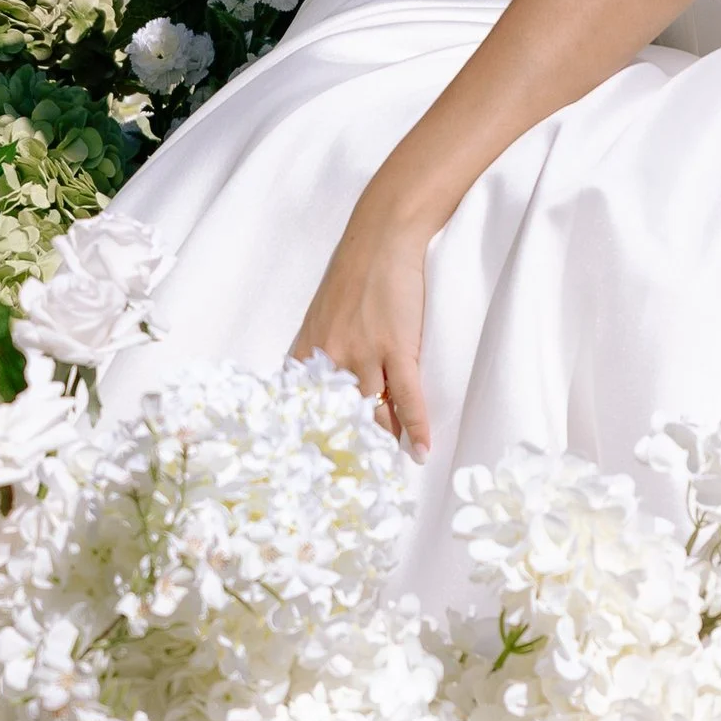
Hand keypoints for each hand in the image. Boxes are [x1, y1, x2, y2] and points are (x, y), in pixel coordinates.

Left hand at [291, 199, 430, 450]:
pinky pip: (407, 397)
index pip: (300, 409)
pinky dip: (415, 427)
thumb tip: (326, 392)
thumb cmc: (354, 275)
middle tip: (349, 483)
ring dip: (382, 443)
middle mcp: (330, 358)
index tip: (307, 471)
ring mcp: (364, 354)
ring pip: (372, 413)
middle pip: (336, 418)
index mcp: (307, 351)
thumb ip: (318, 354)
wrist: (382, 237)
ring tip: (387, 469)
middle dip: (343, 451)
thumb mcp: (321, 316)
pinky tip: (420, 450)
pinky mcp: (397, 347)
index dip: (305, 441)